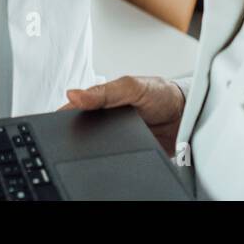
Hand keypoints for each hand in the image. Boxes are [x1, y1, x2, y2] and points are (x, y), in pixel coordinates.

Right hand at [61, 75, 184, 155]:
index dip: (65, 113)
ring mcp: (116, 136)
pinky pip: (112, 158)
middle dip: (80, 132)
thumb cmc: (161, 94)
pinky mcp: (127, 152)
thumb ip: (104, 91)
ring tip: (102, 142)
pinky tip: (114, 153)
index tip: (57, 119)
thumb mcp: (131, 86)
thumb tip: (74, 94)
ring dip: (95, 146)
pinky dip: (111, 157)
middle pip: (84, 129)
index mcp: (105, 99)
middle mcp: (108, 118)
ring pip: (96, 145)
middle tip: (80, 133)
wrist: (186, 117)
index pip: (77, 108)